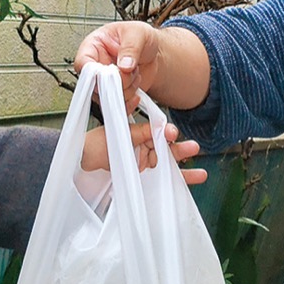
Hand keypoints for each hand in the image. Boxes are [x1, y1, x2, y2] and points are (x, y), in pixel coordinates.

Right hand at [75, 21, 159, 110]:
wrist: (154, 52)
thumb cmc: (141, 37)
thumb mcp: (137, 33)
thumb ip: (130, 48)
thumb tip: (124, 64)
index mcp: (94, 46)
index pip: (83, 63)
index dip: (92, 72)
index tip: (109, 73)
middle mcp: (97, 66)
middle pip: (94, 85)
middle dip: (116, 82)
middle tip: (129, 71)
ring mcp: (105, 82)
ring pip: (107, 98)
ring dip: (126, 90)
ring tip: (135, 73)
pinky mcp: (116, 94)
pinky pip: (117, 107)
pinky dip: (129, 103)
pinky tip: (137, 92)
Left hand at [81, 121, 206, 185]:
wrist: (82, 164)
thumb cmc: (96, 144)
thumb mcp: (114, 133)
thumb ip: (133, 128)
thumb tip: (142, 105)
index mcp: (139, 132)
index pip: (156, 132)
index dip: (165, 133)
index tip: (171, 134)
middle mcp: (146, 146)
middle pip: (166, 148)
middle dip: (179, 149)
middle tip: (193, 148)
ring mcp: (147, 161)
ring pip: (169, 163)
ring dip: (184, 166)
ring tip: (200, 172)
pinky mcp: (146, 176)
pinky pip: (165, 178)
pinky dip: (180, 179)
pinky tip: (198, 176)